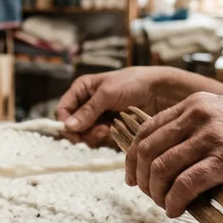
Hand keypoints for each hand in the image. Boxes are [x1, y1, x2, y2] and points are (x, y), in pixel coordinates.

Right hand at [55, 66, 187, 146]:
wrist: (159, 91)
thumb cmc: (133, 83)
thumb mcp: (107, 93)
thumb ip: (87, 111)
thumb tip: (67, 127)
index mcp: (82, 89)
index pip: (63, 110)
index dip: (65, 122)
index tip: (73, 131)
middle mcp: (86, 103)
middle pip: (71, 126)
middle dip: (81, 131)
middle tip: (97, 131)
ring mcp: (98, 117)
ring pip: (84, 134)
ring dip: (92, 136)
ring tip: (106, 130)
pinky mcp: (109, 127)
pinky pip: (98, 139)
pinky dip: (102, 138)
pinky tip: (111, 132)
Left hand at [127, 92, 222, 216]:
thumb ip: (199, 132)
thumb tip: (174, 161)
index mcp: (196, 104)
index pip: (146, 129)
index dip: (133, 157)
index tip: (135, 176)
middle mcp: (198, 115)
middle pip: (147, 150)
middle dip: (141, 178)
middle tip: (148, 196)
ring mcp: (212, 136)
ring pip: (161, 168)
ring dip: (156, 194)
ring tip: (165, 206)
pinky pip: (184, 185)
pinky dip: (174, 202)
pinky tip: (177, 211)